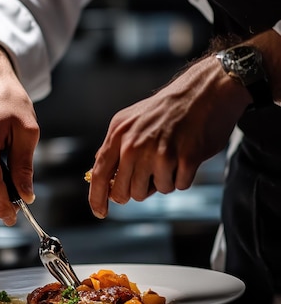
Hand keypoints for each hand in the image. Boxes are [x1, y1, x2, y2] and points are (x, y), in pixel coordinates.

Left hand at [88, 54, 250, 217]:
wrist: (205, 90)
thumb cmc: (168, 109)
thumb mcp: (131, 121)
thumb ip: (115, 149)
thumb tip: (100, 180)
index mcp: (119, 133)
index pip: (100, 175)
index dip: (97, 199)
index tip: (100, 213)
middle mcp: (135, 144)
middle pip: (126, 192)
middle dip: (138, 190)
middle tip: (151, 173)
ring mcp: (160, 152)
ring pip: (155, 191)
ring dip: (164, 181)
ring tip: (172, 156)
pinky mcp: (185, 159)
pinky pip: (179, 186)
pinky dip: (184, 177)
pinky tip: (187, 155)